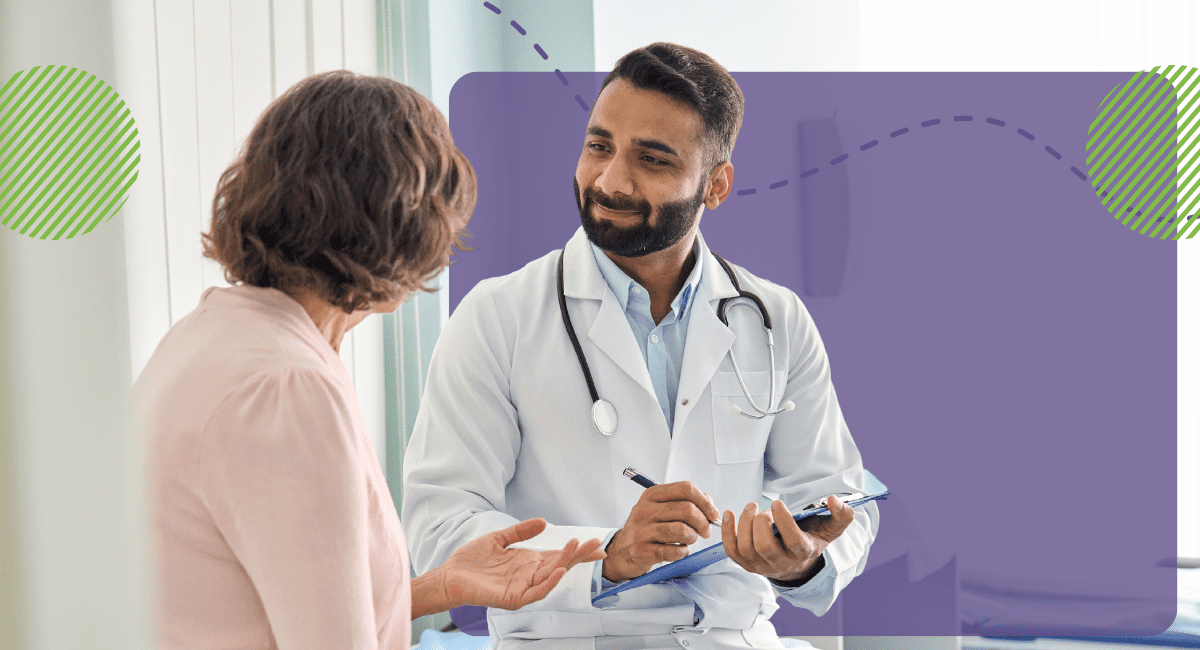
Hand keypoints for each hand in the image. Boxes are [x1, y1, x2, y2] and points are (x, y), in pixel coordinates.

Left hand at [434, 518, 605, 611]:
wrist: (450, 575)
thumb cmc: (472, 561)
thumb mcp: (499, 538)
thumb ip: (521, 531)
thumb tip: (543, 522)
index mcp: (528, 563)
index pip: (559, 556)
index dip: (577, 551)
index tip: (597, 544)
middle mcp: (529, 576)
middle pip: (560, 565)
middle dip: (579, 555)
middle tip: (597, 544)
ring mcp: (523, 588)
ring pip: (551, 577)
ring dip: (566, 563)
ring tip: (577, 547)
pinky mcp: (513, 598)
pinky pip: (536, 593)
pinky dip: (549, 582)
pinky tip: (558, 570)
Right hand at [603, 481, 720, 581]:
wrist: (621, 551)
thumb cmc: (646, 529)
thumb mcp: (660, 509)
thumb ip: (684, 502)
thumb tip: (708, 502)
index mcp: (652, 495)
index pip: (685, 489)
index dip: (704, 501)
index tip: (712, 513)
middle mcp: (645, 510)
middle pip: (686, 509)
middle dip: (702, 522)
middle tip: (705, 531)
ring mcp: (641, 530)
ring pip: (681, 530)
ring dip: (692, 537)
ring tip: (689, 540)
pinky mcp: (641, 550)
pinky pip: (673, 551)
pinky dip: (682, 552)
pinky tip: (679, 550)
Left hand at [721, 495, 853, 583]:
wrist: (798, 564)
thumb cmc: (812, 539)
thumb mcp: (831, 529)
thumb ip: (841, 515)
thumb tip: (833, 499)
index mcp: (802, 552)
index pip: (792, 541)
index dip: (783, 521)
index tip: (778, 503)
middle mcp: (781, 562)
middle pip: (764, 546)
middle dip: (760, 522)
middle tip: (764, 509)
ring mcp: (761, 566)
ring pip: (746, 548)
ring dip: (744, 524)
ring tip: (751, 508)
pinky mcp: (747, 564)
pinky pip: (732, 551)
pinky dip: (726, 532)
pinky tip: (729, 514)